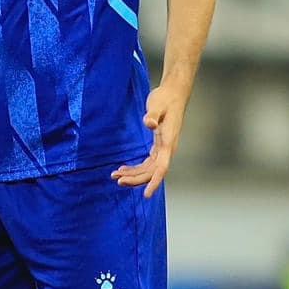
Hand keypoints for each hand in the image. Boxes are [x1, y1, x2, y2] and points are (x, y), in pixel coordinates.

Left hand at [112, 82, 186, 197]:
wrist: (173, 93)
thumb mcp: (157, 106)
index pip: (162, 168)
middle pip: (152, 172)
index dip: (154, 182)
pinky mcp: (159, 145)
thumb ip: (153, 116)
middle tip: (117, 180)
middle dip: (136, 179)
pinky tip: (123, 168)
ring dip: (133, 175)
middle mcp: (167, 149)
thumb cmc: (166, 99)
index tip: (147, 195)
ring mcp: (163, 148)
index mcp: (168, 143)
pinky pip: (148, 162)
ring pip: (149, 169)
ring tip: (115, 176)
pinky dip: (136, 167)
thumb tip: (149, 123)